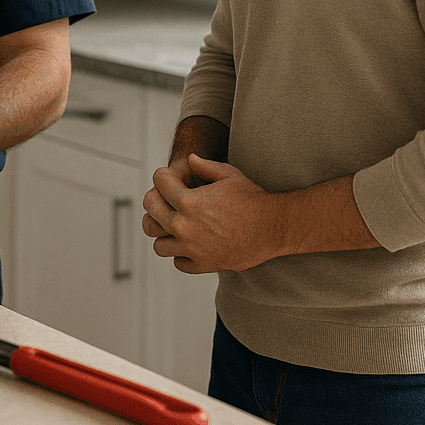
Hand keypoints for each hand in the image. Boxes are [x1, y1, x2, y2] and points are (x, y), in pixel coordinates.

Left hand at [141, 154, 280, 273]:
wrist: (273, 228)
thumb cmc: (252, 199)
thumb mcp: (229, 174)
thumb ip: (204, 166)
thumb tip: (189, 160)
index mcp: (189, 202)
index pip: (158, 183)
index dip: (163, 176)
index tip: (170, 177)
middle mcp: (184, 226)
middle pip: (150, 211)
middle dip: (155, 199)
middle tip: (166, 198)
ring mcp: (192, 249)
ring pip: (158, 244)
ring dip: (164, 233)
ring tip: (175, 225)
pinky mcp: (202, 265)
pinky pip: (178, 262)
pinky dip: (181, 254)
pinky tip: (191, 244)